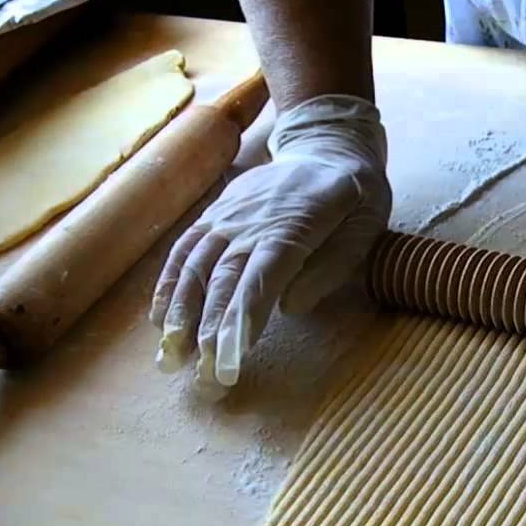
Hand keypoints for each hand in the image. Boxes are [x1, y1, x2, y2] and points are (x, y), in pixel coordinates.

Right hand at [149, 95, 388, 397]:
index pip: (260, 280)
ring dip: (180, 314)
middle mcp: (250, 222)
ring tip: (171, 357)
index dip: (240, 321)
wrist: (328, 146)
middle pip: (223, 281)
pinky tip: (160, 319)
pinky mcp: (215, 215)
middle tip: (203, 379)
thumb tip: (290, 306)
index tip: (229, 360)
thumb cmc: (354, 198)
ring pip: (195, 267)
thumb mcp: (365, 228)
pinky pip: (184, 249)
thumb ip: (332, 267)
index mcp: (292, 227)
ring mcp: (227, 217)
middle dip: (209, 332)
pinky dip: (168, 284)